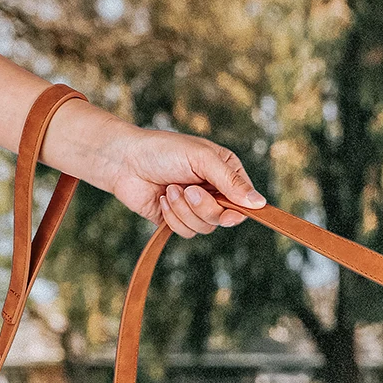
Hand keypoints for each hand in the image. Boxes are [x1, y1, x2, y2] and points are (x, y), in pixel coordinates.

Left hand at [99, 123, 265, 237]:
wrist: (122, 160)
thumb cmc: (163, 151)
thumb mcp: (202, 159)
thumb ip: (231, 181)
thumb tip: (259, 203)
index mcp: (226, 173)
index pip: (246, 201)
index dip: (239, 210)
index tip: (229, 212)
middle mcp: (214, 192)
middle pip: (226, 218)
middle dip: (204, 207)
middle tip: (188, 190)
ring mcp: (196, 207)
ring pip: (206, 227)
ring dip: (184, 210)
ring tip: (169, 190)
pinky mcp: (178, 220)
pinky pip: (186, 232)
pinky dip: (172, 217)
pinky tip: (162, 199)